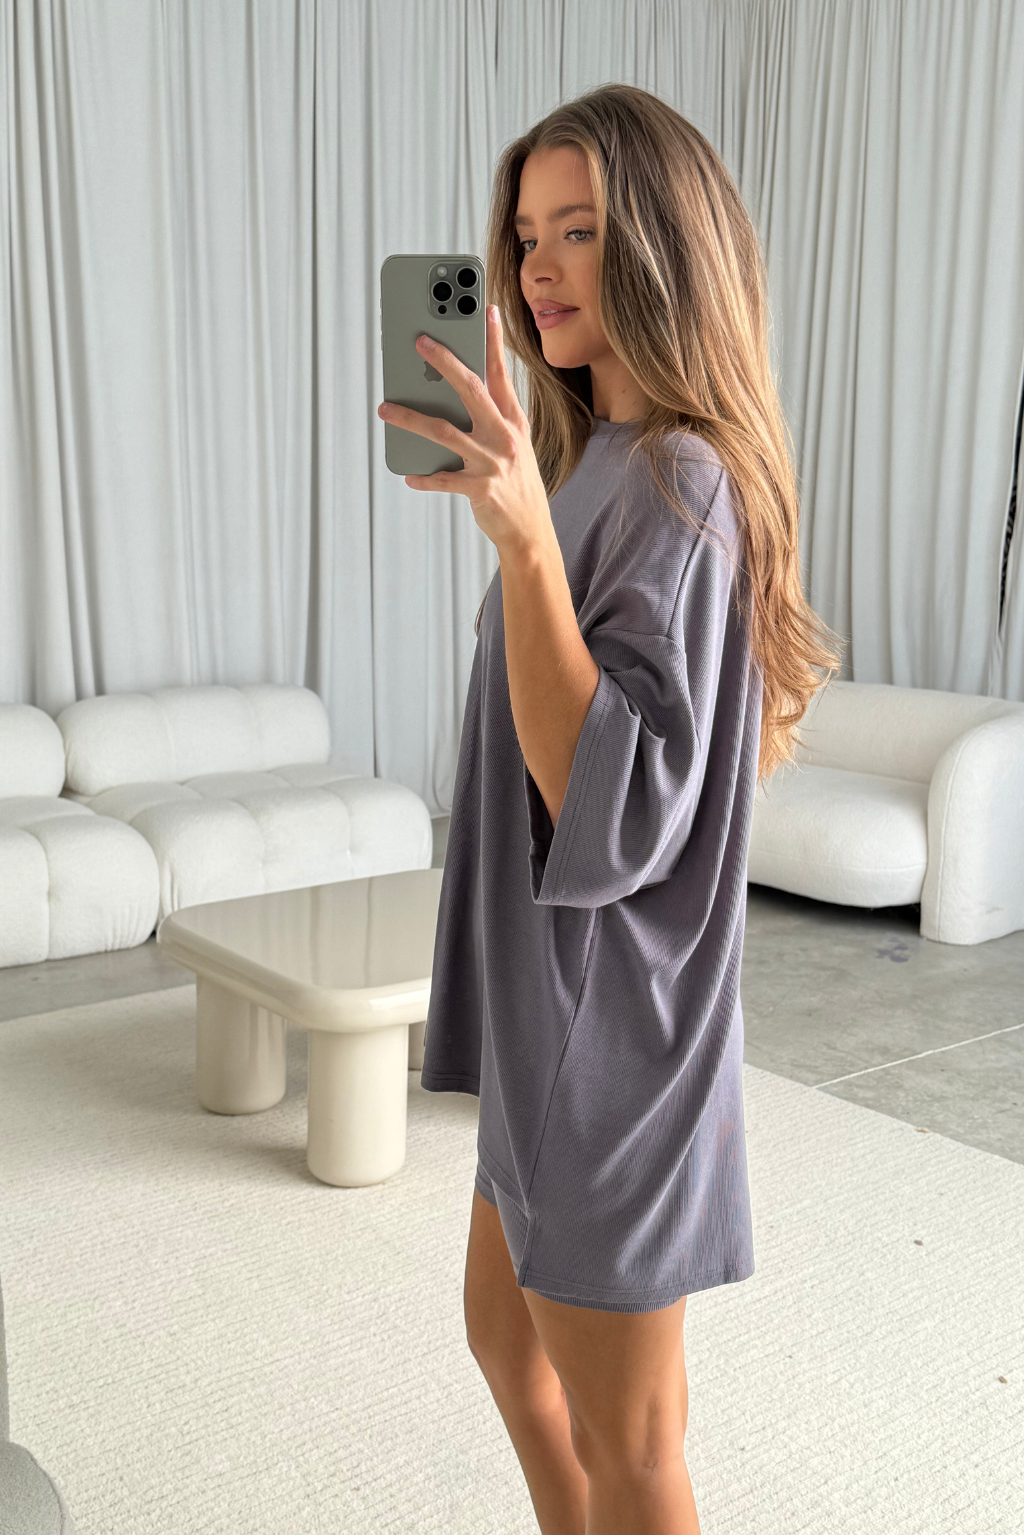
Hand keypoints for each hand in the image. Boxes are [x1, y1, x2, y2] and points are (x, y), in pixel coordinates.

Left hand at [377, 306, 553, 555]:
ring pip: (443, 431)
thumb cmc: (515, 483)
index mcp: (513, 421)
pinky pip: (443, 479)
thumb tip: (451, 393)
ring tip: (385, 408)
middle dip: (444, 361)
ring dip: (410, 418)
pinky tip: (409, 474)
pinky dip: (424, 477)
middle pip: (470, 389)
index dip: (493, 341)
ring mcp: (491, 462)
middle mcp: (503, 436)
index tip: (485, 309)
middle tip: (419, 341)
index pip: (501, 373)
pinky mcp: (480, 489)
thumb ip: (490, 418)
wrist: (530, 530)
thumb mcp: (512, 445)